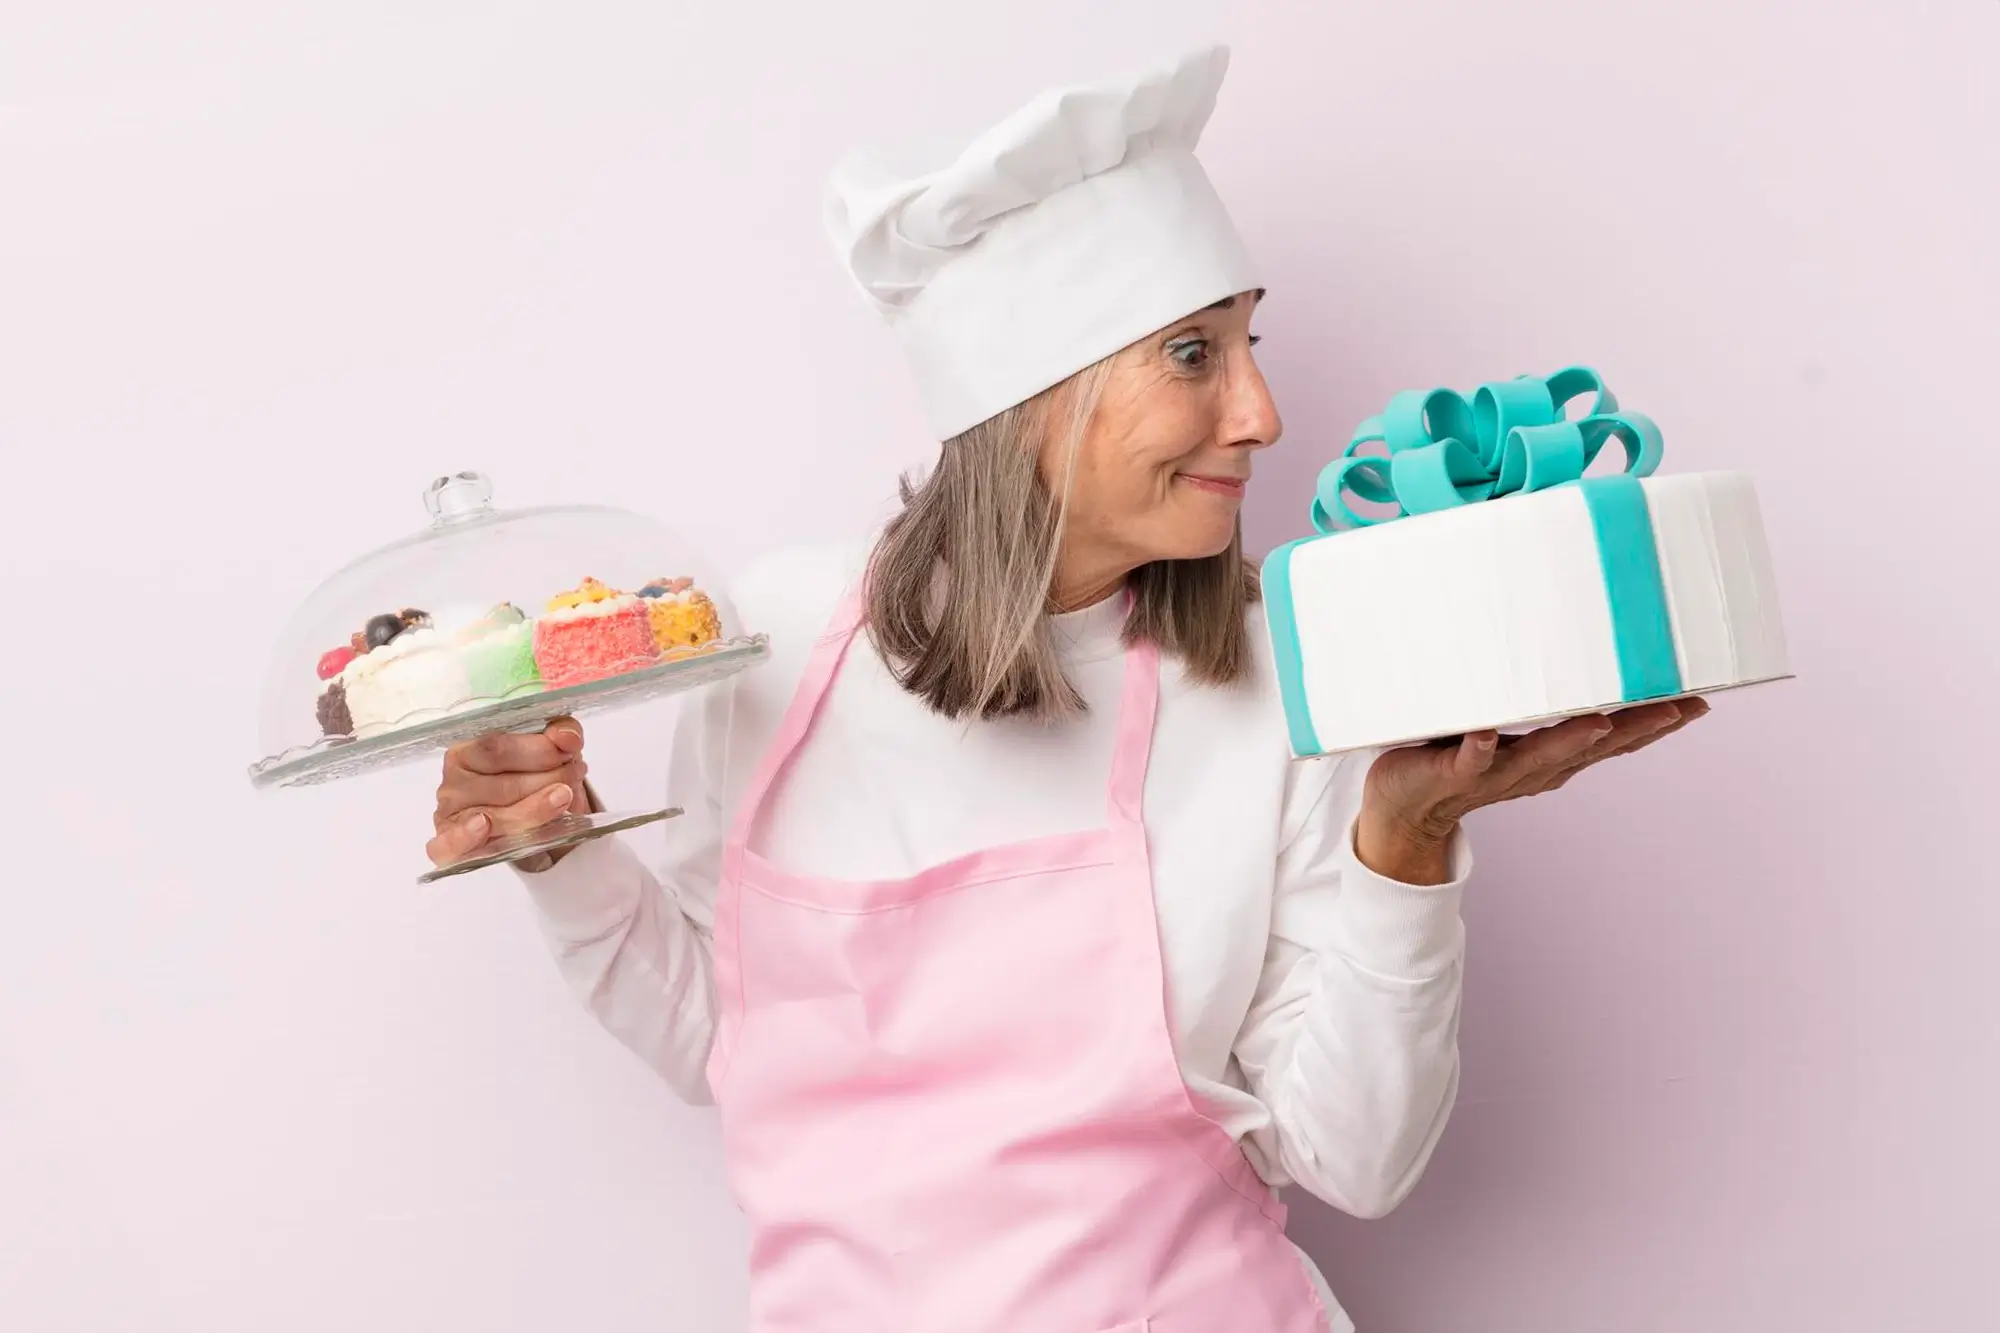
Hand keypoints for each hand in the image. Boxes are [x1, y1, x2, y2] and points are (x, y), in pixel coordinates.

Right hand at [427, 716, 591, 868]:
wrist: (534, 814)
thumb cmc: (533, 775)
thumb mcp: (551, 747)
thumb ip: (562, 733)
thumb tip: (567, 737)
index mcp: (466, 752)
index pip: (497, 748)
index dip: (538, 752)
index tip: (569, 754)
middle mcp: (453, 784)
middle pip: (501, 785)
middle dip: (547, 781)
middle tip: (575, 776)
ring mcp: (450, 817)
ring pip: (495, 818)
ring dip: (536, 810)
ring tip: (564, 798)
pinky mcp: (448, 847)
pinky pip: (448, 846)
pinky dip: (464, 838)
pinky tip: (484, 826)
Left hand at [1355, 698, 1709, 883]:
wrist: (1401, 810)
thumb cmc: (1457, 757)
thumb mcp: (1508, 729)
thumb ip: (1536, 699)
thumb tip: (1569, 652)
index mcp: (1551, 758)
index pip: (1612, 739)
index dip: (1655, 723)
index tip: (1699, 700)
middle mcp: (1532, 769)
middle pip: (1592, 748)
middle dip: (1636, 727)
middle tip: (1681, 707)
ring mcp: (1492, 773)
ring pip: (1537, 756)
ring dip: (1568, 739)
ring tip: (1599, 720)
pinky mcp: (1449, 772)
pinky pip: (1466, 759)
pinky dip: (1478, 747)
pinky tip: (1487, 734)